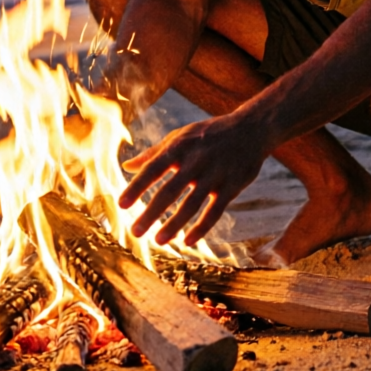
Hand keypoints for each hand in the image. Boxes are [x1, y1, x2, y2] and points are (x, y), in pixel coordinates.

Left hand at [118, 112, 269, 246]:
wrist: (250, 128)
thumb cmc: (208, 134)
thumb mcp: (180, 136)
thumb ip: (154, 153)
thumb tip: (126, 167)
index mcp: (179, 147)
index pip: (153, 168)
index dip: (136, 187)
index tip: (120, 205)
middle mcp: (196, 160)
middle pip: (170, 190)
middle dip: (151, 212)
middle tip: (134, 232)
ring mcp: (215, 174)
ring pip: (192, 204)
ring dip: (174, 224)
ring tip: (158, 241)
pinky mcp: (231, 186)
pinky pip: (215, 211)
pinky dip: (201, 227)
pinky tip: (188, 241)